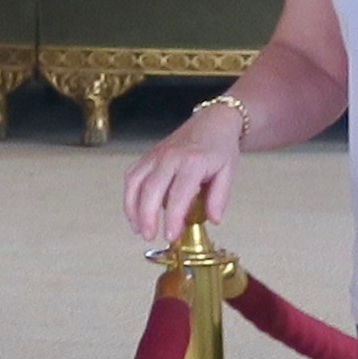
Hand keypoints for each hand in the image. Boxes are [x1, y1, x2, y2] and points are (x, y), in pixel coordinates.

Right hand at [123, 104, 242, 249]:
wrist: (212, 121)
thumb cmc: (220, 148)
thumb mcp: (228, 172)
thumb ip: (219, 197)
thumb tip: (213, 220)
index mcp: (193, 162)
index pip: (179, 194)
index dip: (172, 217)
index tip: (171, 236)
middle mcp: (170, 157)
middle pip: (150, 189)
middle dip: (146, 216)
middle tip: (150, 236)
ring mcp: (156, 155)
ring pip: (134, 182)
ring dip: (132, 208)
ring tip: (139, 229)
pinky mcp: (147, 156)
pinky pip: (132, 176)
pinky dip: (129, 196)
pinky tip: (135, 212)